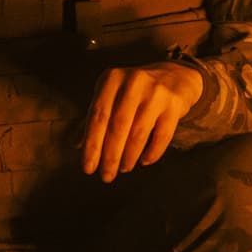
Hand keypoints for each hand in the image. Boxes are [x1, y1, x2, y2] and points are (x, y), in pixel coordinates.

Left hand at [81, 61, 202, 181]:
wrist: (176, 75)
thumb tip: (76, 145)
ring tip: (124, 168)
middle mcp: (133, 82)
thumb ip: (96, 117)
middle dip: (110, 156)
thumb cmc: (135, 91)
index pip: (98, 116)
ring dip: (129, 156)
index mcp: (112, 79)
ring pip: (139, 133)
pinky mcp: (174, 104)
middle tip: (106, 176)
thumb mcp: (112, 95)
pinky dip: (152, 152)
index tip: (88, 168)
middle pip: (118, 126)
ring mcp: (156, 92)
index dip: (92, 145)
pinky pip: (162, 136)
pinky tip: (145, 161)